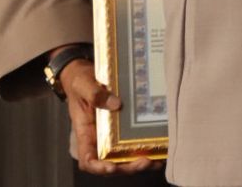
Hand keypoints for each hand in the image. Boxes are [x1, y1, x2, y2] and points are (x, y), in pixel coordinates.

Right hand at [60, 57, 158, 175]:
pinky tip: (161, 148)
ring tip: (156, 161)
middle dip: (127, 167)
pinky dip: (146, 148)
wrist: (85, 73)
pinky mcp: (124, 127)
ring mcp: (112, 134)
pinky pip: (134, 141)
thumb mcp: (83, 84)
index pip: (88, 160)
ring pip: (125, 157)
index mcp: (85, 133)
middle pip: (111, 163)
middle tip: (144, 162)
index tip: (111, 167)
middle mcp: (99, 138)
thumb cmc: (79, 81)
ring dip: (140, 162)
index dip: (98, 168)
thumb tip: (117, 104)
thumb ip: (95, 94)